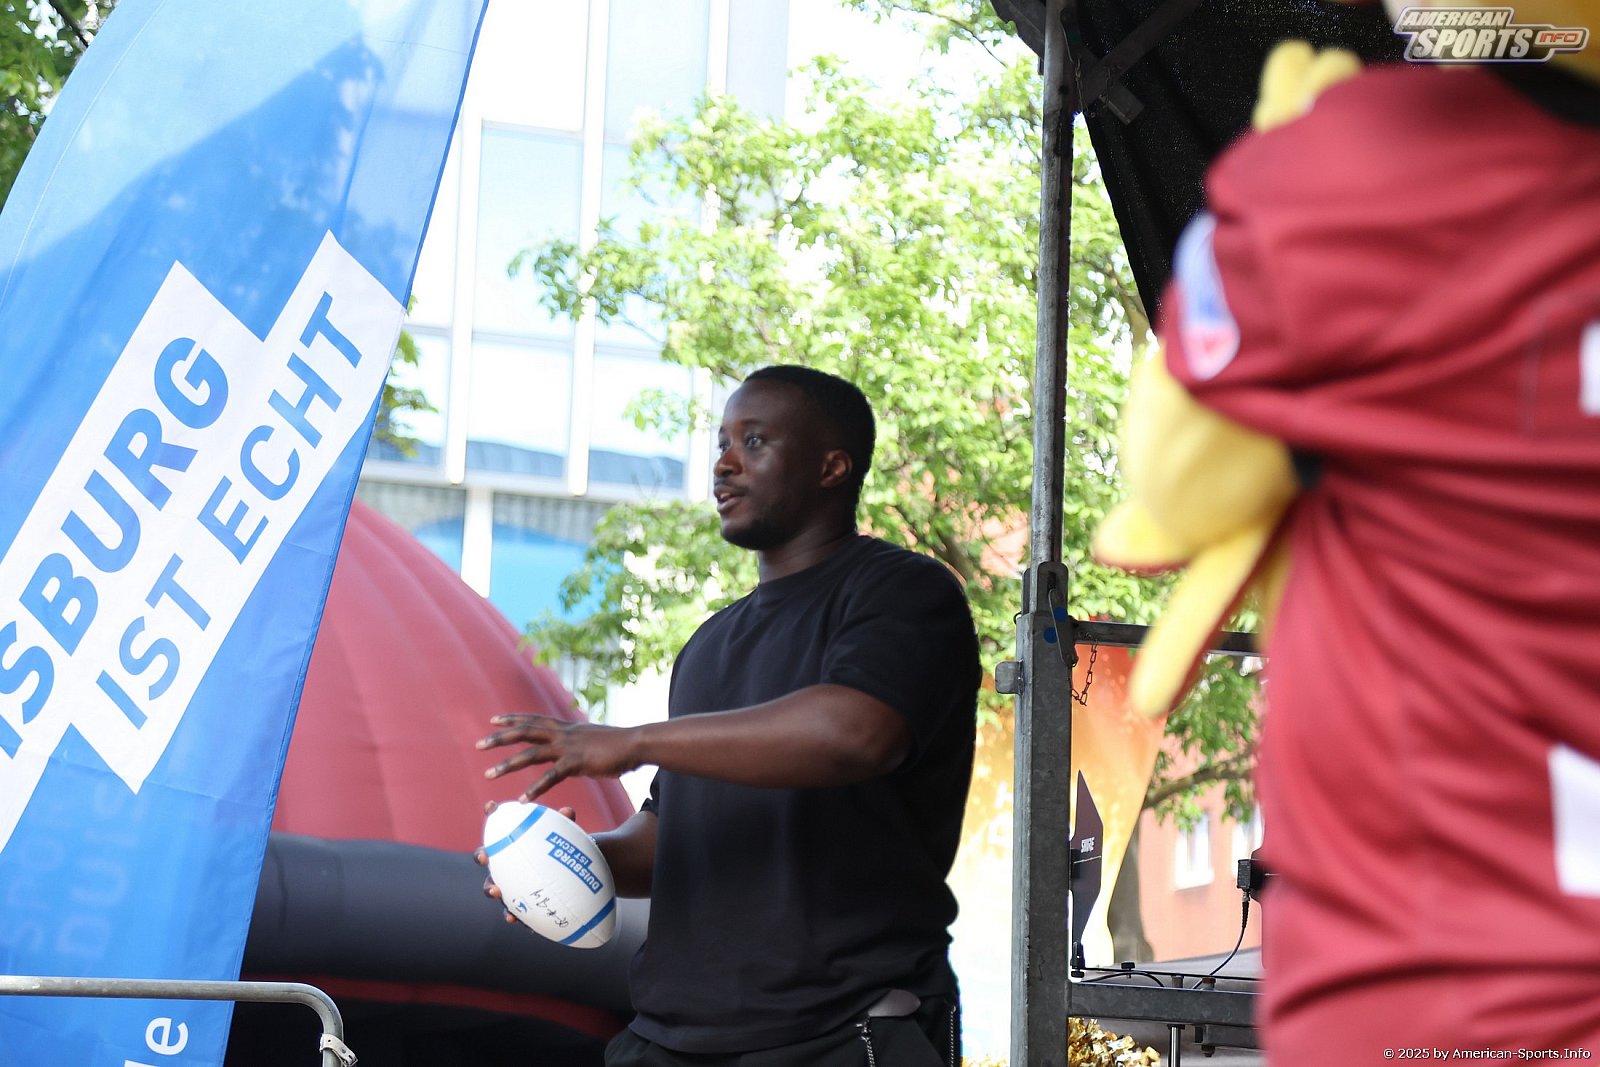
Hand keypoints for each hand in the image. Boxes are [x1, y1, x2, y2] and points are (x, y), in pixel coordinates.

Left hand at [477, 714, 639, 801]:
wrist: (635, 744)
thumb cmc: (618, 744)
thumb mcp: (593, 740)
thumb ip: (579, 746)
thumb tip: (574, 754)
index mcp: (566, 728)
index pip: (534, 720)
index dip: (513, 719)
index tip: (494, 720)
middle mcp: (563, 734)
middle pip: (525, 732)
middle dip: (500, 737)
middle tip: (479, 744)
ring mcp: (568, 747)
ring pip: (530, 754)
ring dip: (508, 764)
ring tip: (488, 774)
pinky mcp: (576, 762)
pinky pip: (550, 776)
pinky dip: (535, 788)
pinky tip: (523, 799)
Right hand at [477, 799, 579, 924]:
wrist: (576, 878)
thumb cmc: (565, 852)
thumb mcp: (567, 837)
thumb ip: (565, 824)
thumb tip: (567, 811)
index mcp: (515, 843)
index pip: (501, 824)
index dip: (493, 814)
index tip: (491, 806)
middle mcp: (507, 864)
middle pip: (487, 857)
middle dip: (481, 855)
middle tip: (484, 855)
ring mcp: (511, 885)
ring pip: (493, 887)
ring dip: (490, 888)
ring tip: (496, 890)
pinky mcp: (521, 907)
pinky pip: (514, 913)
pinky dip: (513, 916)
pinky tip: (515, 920)